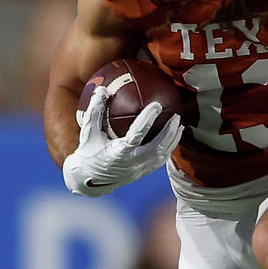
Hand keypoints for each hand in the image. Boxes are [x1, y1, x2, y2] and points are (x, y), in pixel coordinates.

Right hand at [61, 89, 180, 196]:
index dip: (147, 120)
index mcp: (118, 154)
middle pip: (157, 148)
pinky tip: (173, 138)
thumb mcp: (88, 132)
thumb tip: (103, 89)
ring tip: (180, 125)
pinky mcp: (142, 173)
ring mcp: (138, 170)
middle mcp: (131, 164)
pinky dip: (168, 149)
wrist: (89, 179)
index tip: (156, 105)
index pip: (136, 135)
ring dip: (173, 140)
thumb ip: (95, 111)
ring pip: (161, 156)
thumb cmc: (88, 152)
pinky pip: (160, 161)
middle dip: (169, 132)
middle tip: (176, 116)